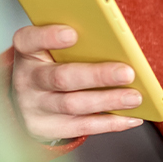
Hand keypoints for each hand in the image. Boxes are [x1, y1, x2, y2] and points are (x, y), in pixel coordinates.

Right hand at [6, 24, 143, 141]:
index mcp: (27, 52)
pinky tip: (131, 117)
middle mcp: (27, 79)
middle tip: (127, 73)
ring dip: (108, 101)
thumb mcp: (52, 48)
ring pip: (73, 105)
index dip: (49, 37)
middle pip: (61, 77)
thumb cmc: (50, 64)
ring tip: (135, 97)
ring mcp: (35, 106)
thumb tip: (117, 44)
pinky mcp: (48, 128)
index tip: (73, 33)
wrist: (28, 99)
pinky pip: (82, 126)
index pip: (29, 40)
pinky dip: (110, 122)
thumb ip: (76, 43)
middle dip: (97, 75)